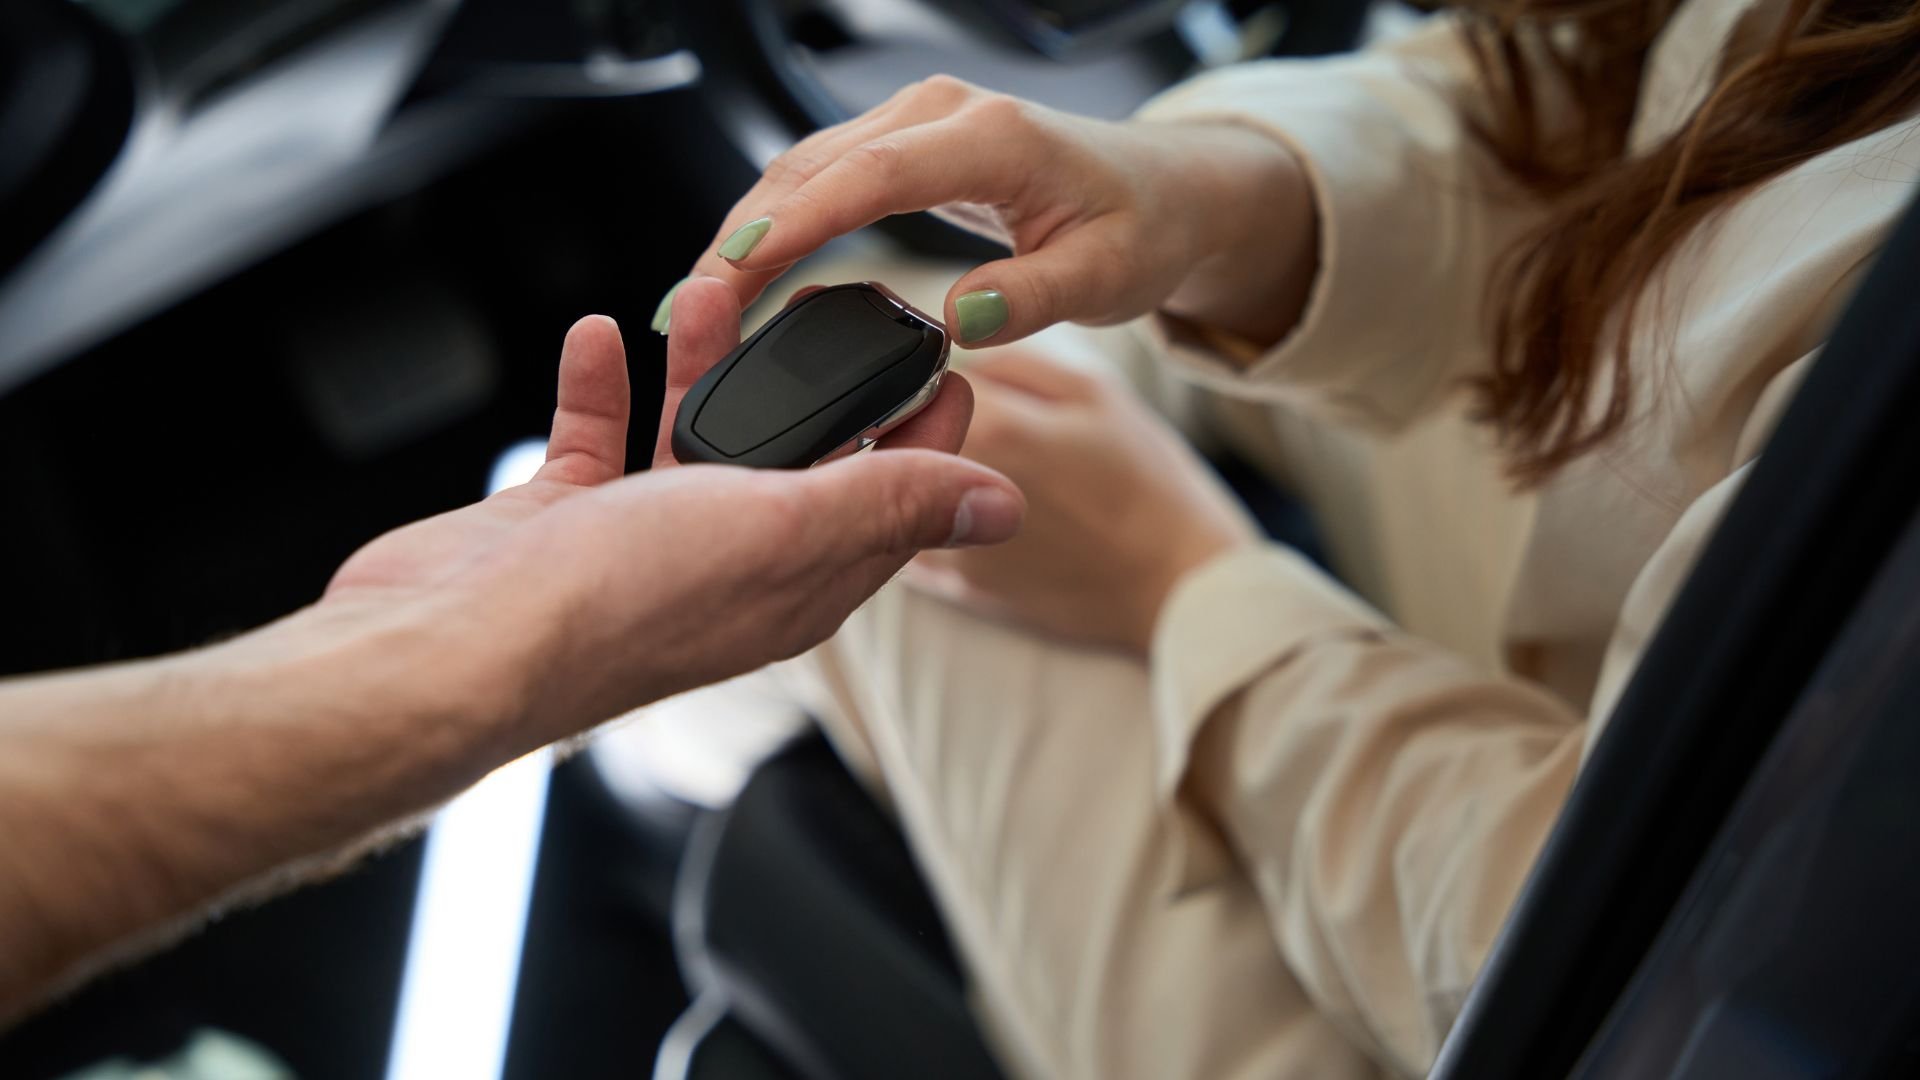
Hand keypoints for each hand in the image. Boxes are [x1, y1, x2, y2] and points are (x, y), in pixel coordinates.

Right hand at [320, 278, 1024, 755]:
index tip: (944, 356)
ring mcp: (644, 546)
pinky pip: (598, 440)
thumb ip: (890, 505)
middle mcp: (730, 566)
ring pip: (695, 437)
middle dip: (813, 378)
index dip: (927, 434)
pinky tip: (600, 336)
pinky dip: (602, 387)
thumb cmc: (614, 600)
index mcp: (800, 581)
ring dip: (706, 364)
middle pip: (796, 459)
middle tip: (826, 299)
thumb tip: (1002, 506)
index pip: (892, 503)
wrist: (453, 647)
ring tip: (710, 290)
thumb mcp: (783, 530)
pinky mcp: (566, 526)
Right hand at [666, 76, 1315, 348]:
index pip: (873, 174)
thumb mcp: (1106, 278)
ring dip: (748, 227)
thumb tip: (956, 317)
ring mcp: (919, 121)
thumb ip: (1032, 297)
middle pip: (817, 164)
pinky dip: (775, 219)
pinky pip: (822, 175)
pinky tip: (742, 269)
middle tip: (688, 306)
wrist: (1163, 192)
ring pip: (806, 166)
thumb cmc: (1140, 229)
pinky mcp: (905, 143)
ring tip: (697, 299)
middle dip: (744, 231)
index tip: (736, 269)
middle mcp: (944, 114)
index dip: (798, 221)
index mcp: (992, 139)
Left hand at [907, 351, 1257, 654]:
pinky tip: (974, 518)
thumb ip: (1014, 361)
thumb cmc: (1148, 486)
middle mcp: (949, 483)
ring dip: (924, 476)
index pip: (927, 370)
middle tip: (1004, 437)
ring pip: (903, 487)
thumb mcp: (1095, 392)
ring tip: (994, 478)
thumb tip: (957, 345)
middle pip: (906, 432)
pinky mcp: (954, 586)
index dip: (949, 371)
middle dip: (933, 424)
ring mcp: (945, 542)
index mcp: (991, 423)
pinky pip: (912, 540)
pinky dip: (927, 524)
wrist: (1177, 586)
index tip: (982, 388)